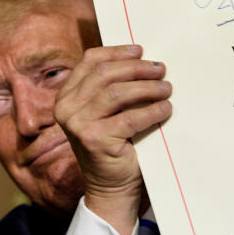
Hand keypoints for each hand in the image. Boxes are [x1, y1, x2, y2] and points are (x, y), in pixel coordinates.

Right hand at [53, 44, 171, 234]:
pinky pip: (130, 117)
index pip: (91, 60)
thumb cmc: (116, 141)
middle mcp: (66, 108)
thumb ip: (113, 85)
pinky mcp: (94, 139)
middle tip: (160, 68)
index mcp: (67, 94)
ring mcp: (77, 124)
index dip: (118, 52)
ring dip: (147, 87)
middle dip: (137, 68)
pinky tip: (165, 108)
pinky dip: (152, 110)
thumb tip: (145, 58)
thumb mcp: (108, 109)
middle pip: (105, 73)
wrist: (113, 185)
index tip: (141, 50)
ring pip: (117, 92)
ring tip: (166, 88)